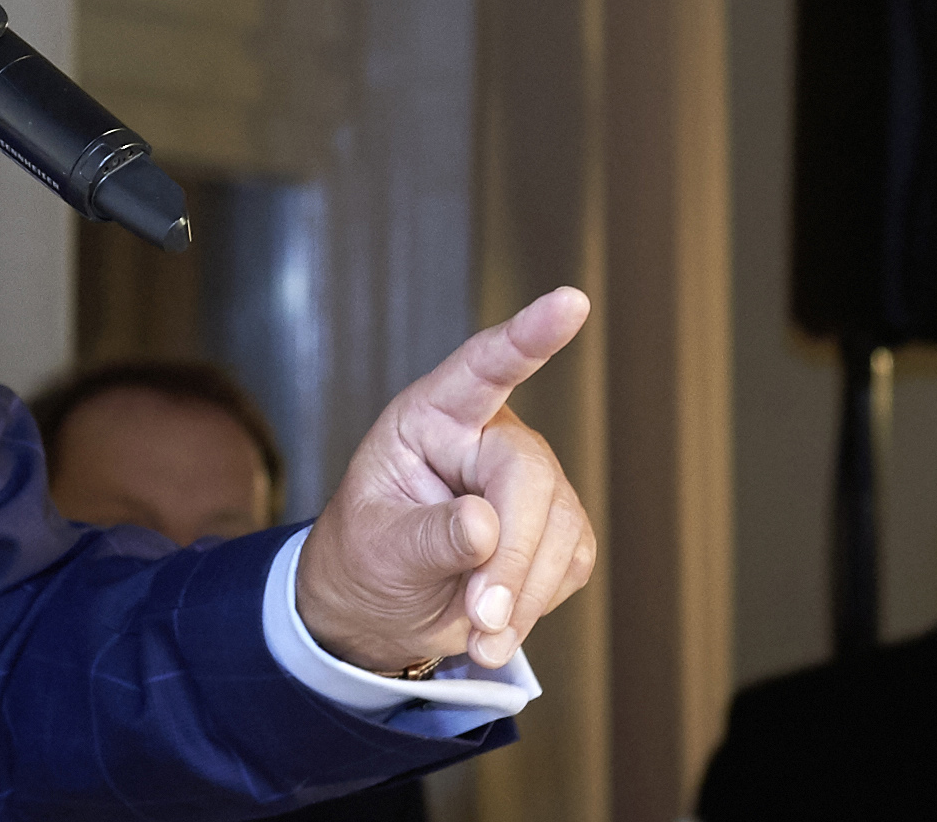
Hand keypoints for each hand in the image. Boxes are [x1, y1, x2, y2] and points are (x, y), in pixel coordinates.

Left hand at [294, 286, 595, 672]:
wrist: (380, 610)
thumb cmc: (365, 559)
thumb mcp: (375, 549)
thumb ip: (426, 536)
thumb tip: (485, 527)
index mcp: (431, 417)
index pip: (483, 367)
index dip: (529, 335)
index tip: (570, 303)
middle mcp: (488, 437)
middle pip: (530, 478)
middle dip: (511, 558)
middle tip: (480, 621)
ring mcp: (531, 481)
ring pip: (561, 528)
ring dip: (522, 595)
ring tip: (475, 634)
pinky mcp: (559, 528)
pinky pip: (572, 563)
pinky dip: (536, 604)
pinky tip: (498, 620)